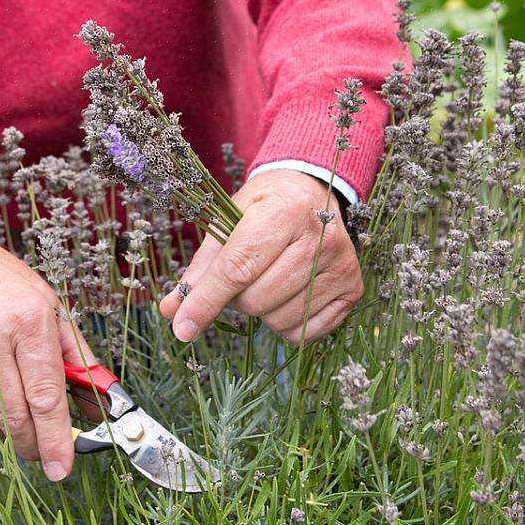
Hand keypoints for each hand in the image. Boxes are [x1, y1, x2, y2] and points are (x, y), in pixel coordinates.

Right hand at [0, 235, 95, 480]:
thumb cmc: (13, 287)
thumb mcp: (55, 311)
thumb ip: (79, 361)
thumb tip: (97, 405)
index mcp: (29, 323)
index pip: (44, 396)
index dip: (54, 438)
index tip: (61, 467)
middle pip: (14, 417)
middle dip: (34, 445)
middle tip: (45, 450)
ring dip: (9, 436)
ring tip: (21, 420)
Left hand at [159, 170, 362, 344]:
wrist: (311, 192)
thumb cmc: (262, 207)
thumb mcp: (226, 223)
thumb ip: (199, 269)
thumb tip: (171, 310)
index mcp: (283, 211)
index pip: (237, 269)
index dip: (206, 301)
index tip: (182, 328)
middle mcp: (320, 238)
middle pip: (256, 300)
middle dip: (236, 298)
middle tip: (242, 276)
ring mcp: (342, 265)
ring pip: (280, 320)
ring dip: (261, 311)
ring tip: (266, 279)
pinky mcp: (353, 288)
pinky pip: (305, 332)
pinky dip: (286, 323)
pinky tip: (287, 294)